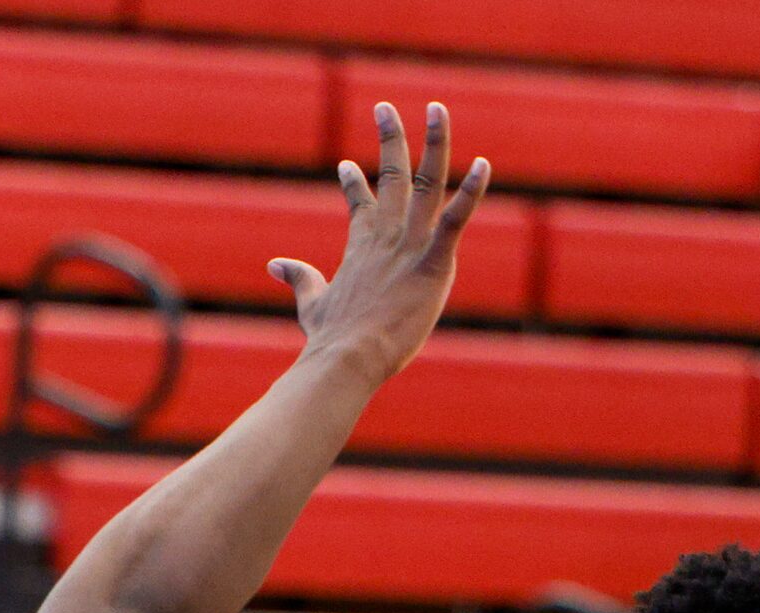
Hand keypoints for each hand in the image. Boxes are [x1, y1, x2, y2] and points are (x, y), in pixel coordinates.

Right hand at [271, 102, 488, 389]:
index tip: (348, 165)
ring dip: (435, 143)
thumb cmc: (331, 338)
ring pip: (426, 182)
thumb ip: (300, 279)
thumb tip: (275, 265)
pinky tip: (484, 165)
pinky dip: (472, 192)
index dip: (354, 182)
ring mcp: (410, 245)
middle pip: (392, 174)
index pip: (360, 201)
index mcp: (362, 244)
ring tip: (438, 108)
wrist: (348, 357)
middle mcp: (387, 235)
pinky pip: (456, 219)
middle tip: (386, 107)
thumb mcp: (311, 303)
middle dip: (391, 137)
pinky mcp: (433, 262)